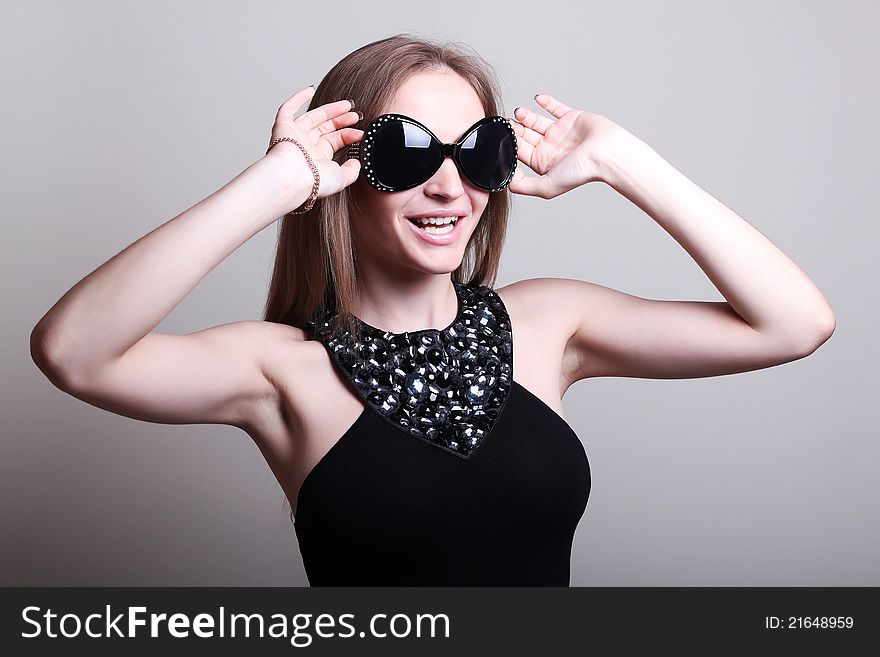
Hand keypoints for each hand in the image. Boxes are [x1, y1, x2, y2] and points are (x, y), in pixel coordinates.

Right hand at [266, 85, 363, 198]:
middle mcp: (305, 148)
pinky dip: (298, 98)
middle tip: (356, 115)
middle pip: (325, 128)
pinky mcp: (282, 127)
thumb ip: (352, 170)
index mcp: (317, 159)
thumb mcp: (342, 178)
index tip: (361, 133)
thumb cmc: (313, 182)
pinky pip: (288, 109)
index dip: (349, 135)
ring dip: (330, 110)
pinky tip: (310, 89)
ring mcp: (294, 136)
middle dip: (342, 120)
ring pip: (312, 117)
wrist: (292, 177)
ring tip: (347, 105)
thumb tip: (358, 162)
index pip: (335, 141)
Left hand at [508, 93, 623, 198]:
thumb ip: (523, 186)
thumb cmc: (580, 172)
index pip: (520, 151)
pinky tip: (537, 99)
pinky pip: (555, 108)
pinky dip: (546, 102)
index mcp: (544, 163)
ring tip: (518, 113)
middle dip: (515, 129)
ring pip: (537, 121)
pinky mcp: (571, 117)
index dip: (509, 143)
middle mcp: (551, 148)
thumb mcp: (546, 186)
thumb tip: (506, 180)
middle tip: (506, 122)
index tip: (501, 136)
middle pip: (526, 135)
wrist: (605, 153)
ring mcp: (560, 132)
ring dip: (526, 116)